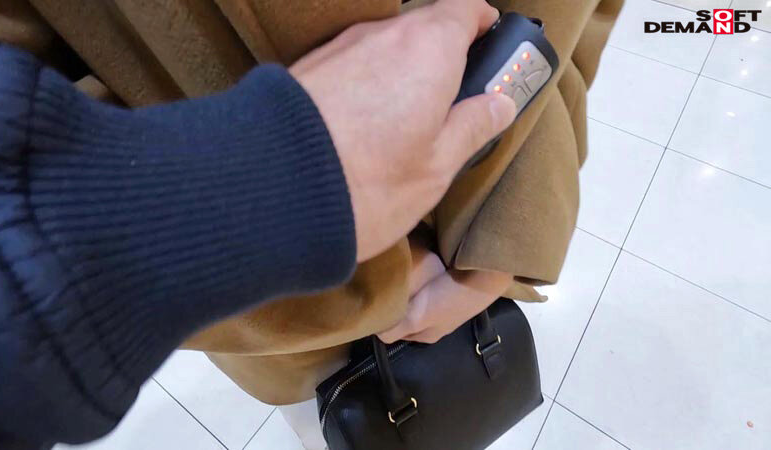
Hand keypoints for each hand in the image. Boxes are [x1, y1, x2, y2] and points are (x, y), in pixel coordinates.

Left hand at [290, 0, 516, 261]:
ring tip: (403, 124)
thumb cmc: (366, 182)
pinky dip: (366, 84)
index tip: (490, 45)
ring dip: (401, 72)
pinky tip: (361, 128)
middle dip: (443, 55)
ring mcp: (339, 47)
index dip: (481, 22)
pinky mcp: (306, 69)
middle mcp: (381, 34)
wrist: (270, 191)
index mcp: (428, 47)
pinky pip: (351, 65)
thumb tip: (500, 104)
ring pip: (384, 47)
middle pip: (423, 26)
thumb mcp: (437, 167)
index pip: (464, 6)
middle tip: (452, 100)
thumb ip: (473, 127)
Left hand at [378, 266, 513, 343]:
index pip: (395, 332)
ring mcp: (445, 306)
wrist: (488, 272)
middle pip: (406, 315)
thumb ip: (396, 327)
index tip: (372, 303)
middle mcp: (435, 323)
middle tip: (381, 287)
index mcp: (426, 335)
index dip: (383, 319)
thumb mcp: (419, 316)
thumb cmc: (451, 297)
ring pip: (416, 301)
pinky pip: (428, 287)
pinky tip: (415, 269)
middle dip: (395, 304)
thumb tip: (375, 332)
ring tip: (394, 275)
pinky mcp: (453, 288)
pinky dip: (420, 280)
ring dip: (407, 291)